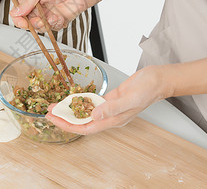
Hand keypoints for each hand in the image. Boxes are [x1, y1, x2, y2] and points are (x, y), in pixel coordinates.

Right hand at [10, 0, 96, 31]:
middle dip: (33, 24)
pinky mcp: (56, 22)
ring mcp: (46, 17)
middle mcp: (36, 10)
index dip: (18, 20)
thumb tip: (16, 12)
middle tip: (40, 20)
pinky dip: (55, 24)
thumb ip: (27, 1)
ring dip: (45, 24)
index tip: (23, 21)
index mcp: (29, 1)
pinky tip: (60, 16)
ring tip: (53, 16)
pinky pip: (51, 29)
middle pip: (27, 24)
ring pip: (39, 29)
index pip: (17, 14)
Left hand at [46, 65, 172, 134]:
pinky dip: (81, 101)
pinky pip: (92, 103)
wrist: (158, 79)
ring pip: (86, 112)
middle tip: (49, 113)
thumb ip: (112, 108)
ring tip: (56, 106)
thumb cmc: (148, 89)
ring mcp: (110, 108)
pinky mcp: (111, 99)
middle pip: (82, 122)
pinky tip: (73, 98)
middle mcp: (110, 116)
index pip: (86, 128)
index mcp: (114, 120)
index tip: (55, 120)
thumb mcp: (130, 98)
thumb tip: (95, 115)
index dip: (69, 125)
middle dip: (65, 118)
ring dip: (71, 110)